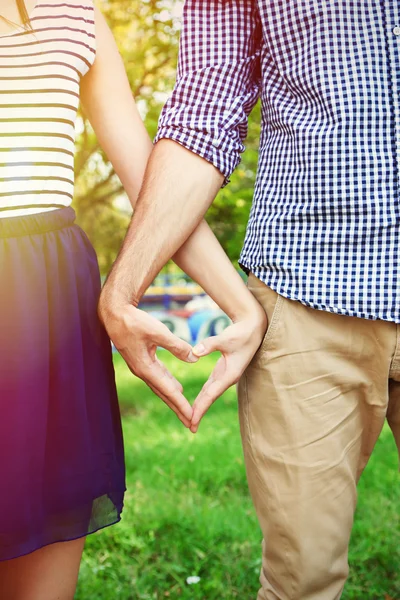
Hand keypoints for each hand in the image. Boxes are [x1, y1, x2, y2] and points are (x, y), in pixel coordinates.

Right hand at [99, 296, 197, 427]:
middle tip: (191, 423)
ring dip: (173, 398)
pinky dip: (168, 384)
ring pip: (161, 386)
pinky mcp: (142, 360)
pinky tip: (176, 387)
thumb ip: (176, 346)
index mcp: (145, 368)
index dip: (181, 404)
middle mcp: (142, 371)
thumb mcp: (158, 332)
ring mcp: (141, 366)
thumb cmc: (134, 321)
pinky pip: (158, 376)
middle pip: (164, 394)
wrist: (115, 314)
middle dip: (178, 408)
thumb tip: (194, 358)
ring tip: (185, 410)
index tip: (191, 417)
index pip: (168, 391)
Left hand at [189, 309, 267, 432]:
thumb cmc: (241, 333)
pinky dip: (202, 396)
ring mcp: (225, 375)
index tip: (192, 420)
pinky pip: (210, 386)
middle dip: (199, 413)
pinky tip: (196, 403)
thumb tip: (194, 352)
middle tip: (189, 427)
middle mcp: (228, 378)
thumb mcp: (226, 337)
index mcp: (230, 374)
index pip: (211, 394)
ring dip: (200, 406)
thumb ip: (210, 344)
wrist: (253, 328)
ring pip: (209, 394)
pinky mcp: (223, 371)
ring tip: (190, 420)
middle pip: (210, 398)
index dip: (201, 408)